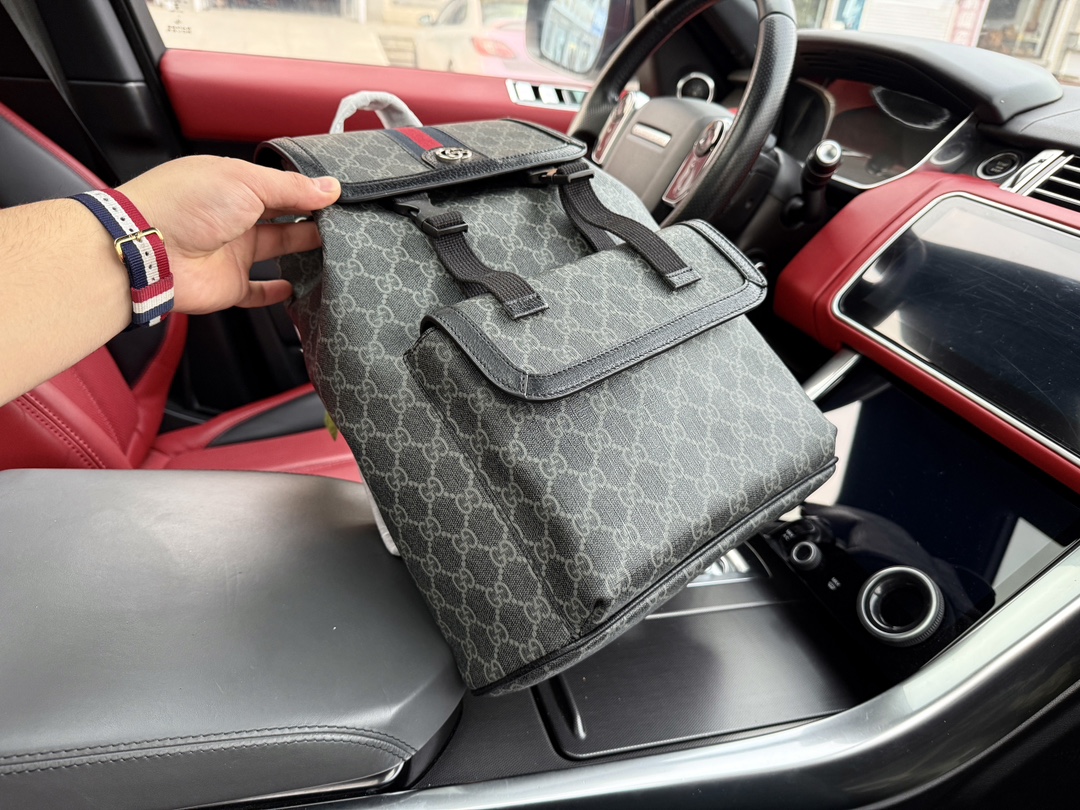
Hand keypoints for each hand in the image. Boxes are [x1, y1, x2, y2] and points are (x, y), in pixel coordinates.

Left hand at [118, 156, 340, 313]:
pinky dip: (276, 291)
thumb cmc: (185, 205)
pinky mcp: (230, 284)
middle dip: (312, 218)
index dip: (309, 191)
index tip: (339, 198)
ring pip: (277, 250)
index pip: (279, 186)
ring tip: (334, 248)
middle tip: (345, 222)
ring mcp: (232, 251)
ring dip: (303, 249)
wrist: (147, 252)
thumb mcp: (246, 182)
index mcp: (233, 185)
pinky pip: (258, 290)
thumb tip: (330, 188)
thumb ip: (291, 188)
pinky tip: (296, 287)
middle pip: (282, 217)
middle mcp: (234, 216)